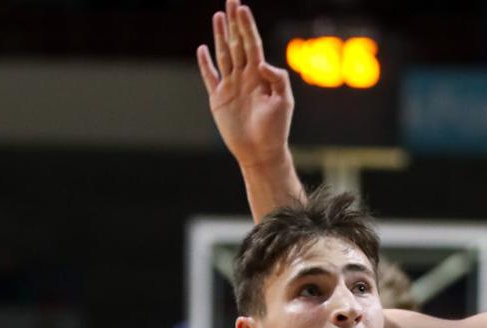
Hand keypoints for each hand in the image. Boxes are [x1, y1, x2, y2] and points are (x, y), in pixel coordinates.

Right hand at [197, 0, 293, 168]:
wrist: (261, 153)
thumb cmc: (276, 130)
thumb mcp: (284, 102)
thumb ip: (277, 79)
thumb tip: (261, 62)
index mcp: (260, 76)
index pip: (252, 44)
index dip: (247, 26)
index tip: (242, 7)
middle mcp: (244, 77)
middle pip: (238, 43)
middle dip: (235, 22)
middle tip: (231, 1)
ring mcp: (230, 86)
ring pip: (224, 54)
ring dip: (221, 36)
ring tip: (218, 16)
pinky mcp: (218, 99)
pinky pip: (210, 77)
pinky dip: (205, 63)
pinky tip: (202, 49)